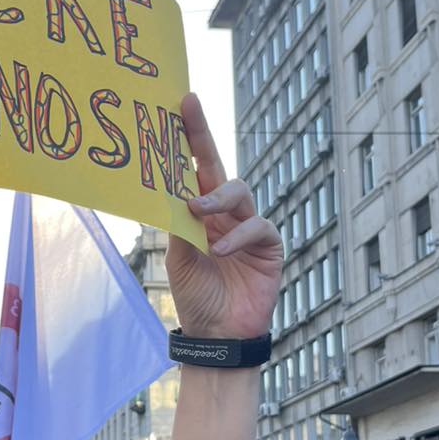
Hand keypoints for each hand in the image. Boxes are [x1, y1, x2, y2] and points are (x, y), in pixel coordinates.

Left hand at [167, 93, 282, 338]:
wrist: (217, 336)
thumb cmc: (195, 296)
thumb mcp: (178, 258)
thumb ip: (178, 225)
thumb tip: (170, 191)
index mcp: (199, 212)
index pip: (192, 169)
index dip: (187, 138)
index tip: (177, 104)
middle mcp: (224, 212)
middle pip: (216, 165)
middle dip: (202, 137)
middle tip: (189, 111)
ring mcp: (247, 226)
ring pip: (239, 190)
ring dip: (218, 198)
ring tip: (198, 212)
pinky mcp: (268, 245)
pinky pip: (257, 226)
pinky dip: (237, 236)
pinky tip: (220, 250)